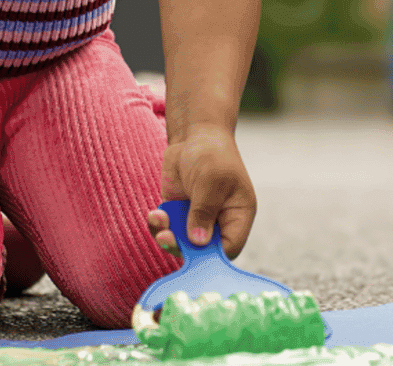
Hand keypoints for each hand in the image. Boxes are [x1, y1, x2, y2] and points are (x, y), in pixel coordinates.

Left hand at [147, 124, 256, 259]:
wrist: (194, 135)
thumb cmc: (212, 155)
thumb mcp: (211, 182)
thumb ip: (204, 212)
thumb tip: (198, 242)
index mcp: (237, 216)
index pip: (229, 248)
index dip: (213, 256)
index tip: (193, 252)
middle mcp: (218, 222)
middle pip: (202, 250)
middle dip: (183, 247)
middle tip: (166, 238)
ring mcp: (196, 218)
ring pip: (181, 241)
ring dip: (166, 235)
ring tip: (158, 219)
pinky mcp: (178, 212)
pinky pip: (167, 228)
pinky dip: (158, 225)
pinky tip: (154, 214)